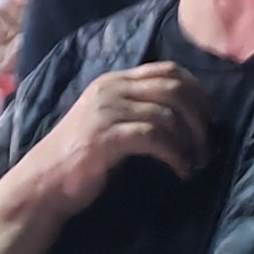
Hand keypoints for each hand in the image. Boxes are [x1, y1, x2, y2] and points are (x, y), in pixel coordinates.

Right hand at [0, 61, 212, 227]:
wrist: (43, 183)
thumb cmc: (81, 159)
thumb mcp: (111, 123)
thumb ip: (139, 110)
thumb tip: (188, 116)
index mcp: (114, 81)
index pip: (169, 70)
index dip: (198, 91)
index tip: (210, 118)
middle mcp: (111, 89)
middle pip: (175, 88)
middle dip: (200, 117)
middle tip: (207, 146)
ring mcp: (106, 111)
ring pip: (168, 113)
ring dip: (190, 140)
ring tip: (195, 162)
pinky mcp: (105, 136)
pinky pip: (154, 137)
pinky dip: (175, 154)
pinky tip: (180, 169)